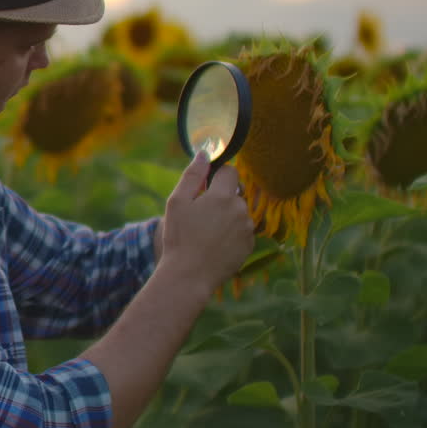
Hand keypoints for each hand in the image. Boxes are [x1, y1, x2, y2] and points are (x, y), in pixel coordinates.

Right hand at [159, 152, 254, 294]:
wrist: (189, 275)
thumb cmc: (179, 237)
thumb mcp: (177, 203)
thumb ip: (193, 175)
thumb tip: (205, 152)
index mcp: (222, 196)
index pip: (230, 171)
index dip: (217, 177)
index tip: (204, 189)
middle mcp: (240, 209)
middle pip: (234, 194)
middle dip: (220, 199)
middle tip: (199, 217)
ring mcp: (247, 228)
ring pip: (239, 213)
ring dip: (227, 217)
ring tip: (206, 234)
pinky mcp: (250, 245)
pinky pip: (242, 231)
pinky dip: (232, 234)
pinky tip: (215, 245)